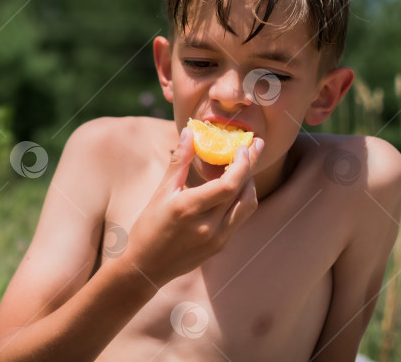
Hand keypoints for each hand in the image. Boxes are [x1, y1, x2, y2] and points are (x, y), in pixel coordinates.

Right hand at [121, 127, 262, 285]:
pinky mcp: (220, 247)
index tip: (244, 146)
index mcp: (189, 209)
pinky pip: (239, 218)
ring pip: (247, 208)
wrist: (145, 267)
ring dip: (249, 185)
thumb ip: (178, 161)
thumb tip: (189, 132)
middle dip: (251, 168)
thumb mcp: (161, 192)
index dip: (242, 164)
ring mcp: (217, 240)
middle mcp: (208, 227)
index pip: (229, 185)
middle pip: (244, 194)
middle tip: (254, 147)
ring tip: (243, 167)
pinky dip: (240, 200)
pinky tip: (232, 188)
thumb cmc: (148, 227)